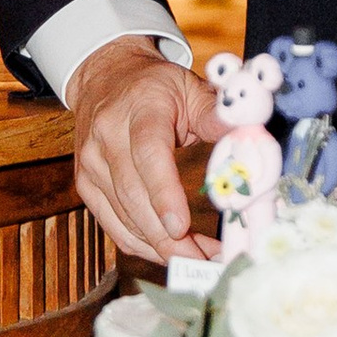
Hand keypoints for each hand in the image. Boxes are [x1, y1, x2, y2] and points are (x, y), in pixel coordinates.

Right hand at [68, 37, 219, 262]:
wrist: (104, 78)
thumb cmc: (155, 87)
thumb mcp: (190, 89)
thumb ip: (217, 114)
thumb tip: (249, 134)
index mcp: (139, 109)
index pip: (148, 153)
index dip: (164, 192)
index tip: (180, 226)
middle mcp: (107, 137)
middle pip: (133, 195)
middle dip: (166, 236)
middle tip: (203, 259)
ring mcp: (92, 164)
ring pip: (122, 217)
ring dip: (158, 246)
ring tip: (196, 259)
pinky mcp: (87, 185)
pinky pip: (112, 225)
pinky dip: (140, 245)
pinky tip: (168, 253)